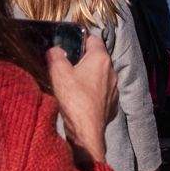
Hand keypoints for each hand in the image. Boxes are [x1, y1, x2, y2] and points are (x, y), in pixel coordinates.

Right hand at [46, 41, 112, 165]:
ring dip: (88, 78)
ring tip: (73, 86)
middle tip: (67, 68)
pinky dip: (92, 93)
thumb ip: (55, 56)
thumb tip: (55, 50)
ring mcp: (114, 88)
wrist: (86, 131)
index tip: (68, 48)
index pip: (93, 39)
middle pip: (96, 58)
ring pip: (100, 76)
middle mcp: (112, 70)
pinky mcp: (113, 103)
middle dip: (83, 61)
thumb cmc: (74, 99)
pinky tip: (81, 101)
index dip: (80, 40)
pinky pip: (101, 92)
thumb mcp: (58, 73)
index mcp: (101, 58)